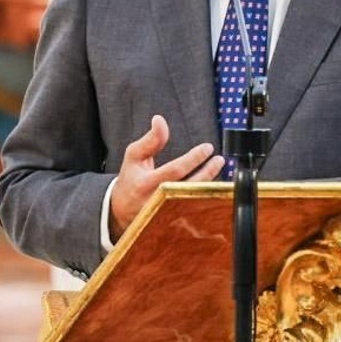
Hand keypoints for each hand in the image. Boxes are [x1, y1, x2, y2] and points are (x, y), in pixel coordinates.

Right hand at [108, 114, 223, 240]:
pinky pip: (193, 208)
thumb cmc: (130, 179)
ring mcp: (166, 213)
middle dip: (208, 172)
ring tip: (218, 168)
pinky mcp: (173, 220)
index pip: (175, 170)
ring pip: (194, 199)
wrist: (121, 210)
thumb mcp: (133, 156)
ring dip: (210, 183)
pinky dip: (204, 196)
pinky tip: (212, 184)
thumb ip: (150, 139)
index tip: (207, 148)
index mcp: (146, 183)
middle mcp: (157, 200)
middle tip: (219, 159)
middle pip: (189, 187)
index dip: (194, 158)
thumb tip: (160, 120)